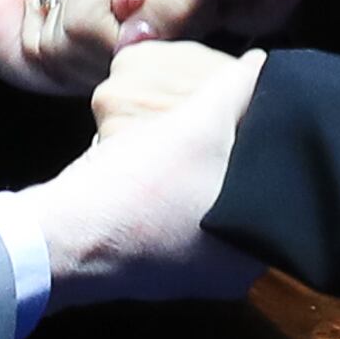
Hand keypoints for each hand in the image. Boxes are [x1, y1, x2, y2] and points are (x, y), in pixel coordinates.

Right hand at [30, 45, 265, 306]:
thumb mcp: (193, 128)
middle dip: (236, 160)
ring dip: (201, 174)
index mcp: (250, 259)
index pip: (279, 195)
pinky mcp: (148, 264)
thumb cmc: (137, 189)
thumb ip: (234, 92)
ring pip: (206, 208)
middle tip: (232, 120)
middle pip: (242, 200)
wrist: (59, 236)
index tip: (265, 119)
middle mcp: (224, 276)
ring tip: (197, 135)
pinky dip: (173, 192)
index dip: (271, 152)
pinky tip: (160, 165)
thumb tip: (262, 62)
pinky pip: (175, 219)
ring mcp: (183, 275)